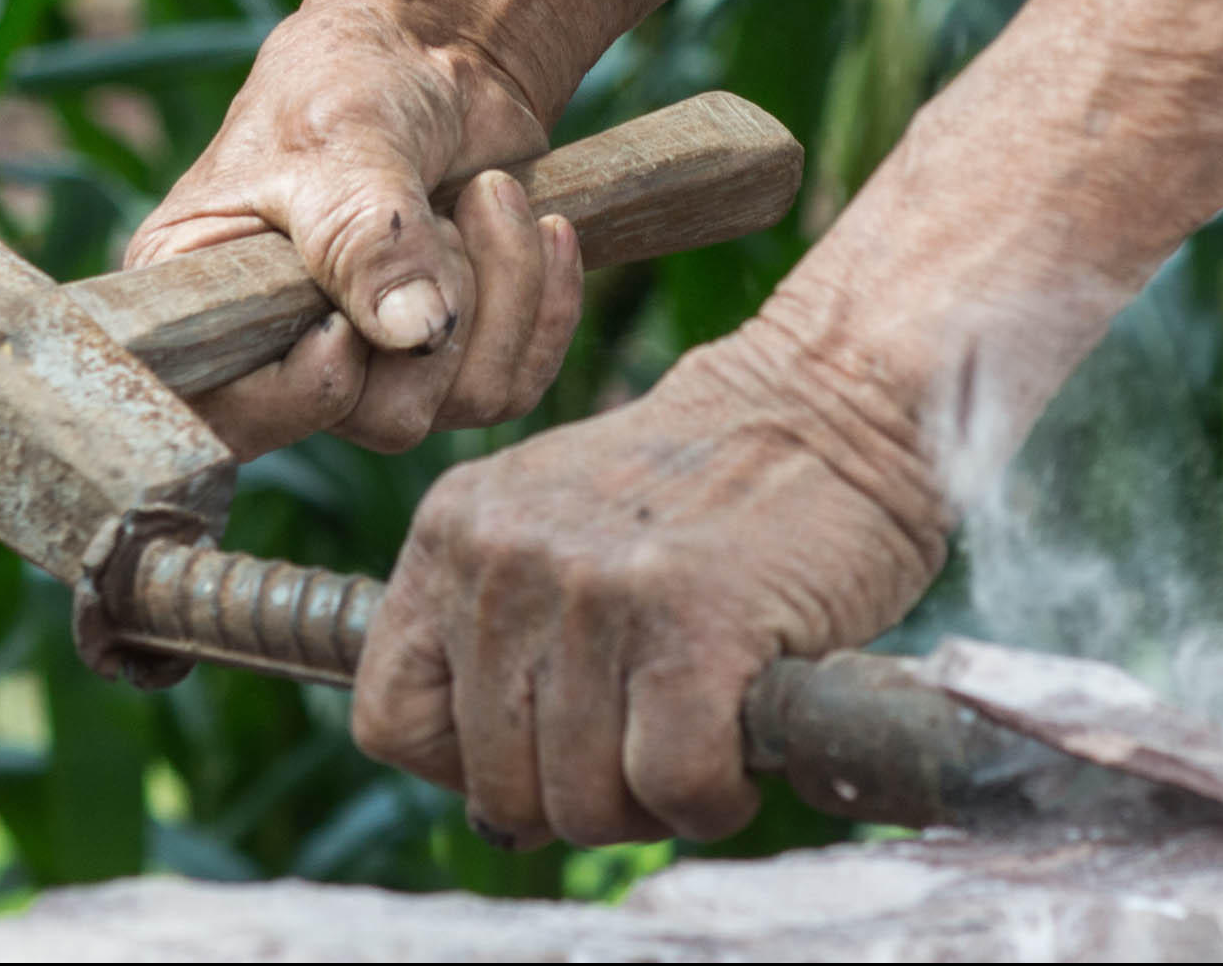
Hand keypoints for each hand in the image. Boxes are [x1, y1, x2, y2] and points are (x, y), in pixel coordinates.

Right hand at [127, 0, 584, 458]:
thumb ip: (364, 236)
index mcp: (205, 301)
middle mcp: (281, 348)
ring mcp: (372, 363)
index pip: (239, 412)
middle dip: (440, 309)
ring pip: (463, 400)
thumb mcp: (339, 138)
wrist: (431, 48)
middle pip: (380, 416)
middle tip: (439, 213)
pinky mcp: (445, 353)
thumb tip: (412, 336)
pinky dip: (545, 304)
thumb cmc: (347, 77)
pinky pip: (516, 381)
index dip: (313, 384)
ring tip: (490, 195)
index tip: (353, 315)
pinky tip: (548, 230)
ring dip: (502, 291)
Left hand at [355, 321, 949, 845]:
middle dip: (585, 800)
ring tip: (702, 729)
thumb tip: (495, 817)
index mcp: (452, 531)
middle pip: (497, 786)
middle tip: (653, 746)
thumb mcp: (557, 534)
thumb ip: (504, 644)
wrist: (832, 406)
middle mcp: (502, 558)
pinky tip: (742, 741)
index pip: (390, 719)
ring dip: (658, 801)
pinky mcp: (694, 629)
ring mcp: (592, 592)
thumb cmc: (706, 497)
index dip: (469, 771)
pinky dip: (719, 798)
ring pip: (586, 806)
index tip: (544, 756)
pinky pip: (675, 791)